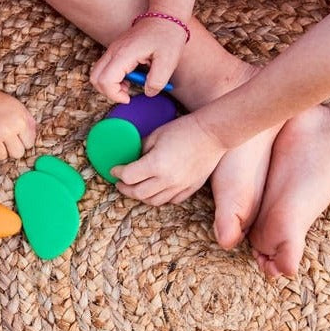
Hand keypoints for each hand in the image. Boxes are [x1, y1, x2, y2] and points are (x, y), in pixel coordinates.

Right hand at [0, 86, 36, 158]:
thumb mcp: (18, 107)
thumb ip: (29, 122)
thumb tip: (32, 139)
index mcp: (20, 122)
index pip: (29, 144)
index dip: (23, 141)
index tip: (16, 135)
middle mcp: (7, 132)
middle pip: (17, 154)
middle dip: (13, 148)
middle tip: (6, 140)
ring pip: (2, 157)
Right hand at [90, 16, 187, 103]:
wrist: (166, 15)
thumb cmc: (168, 36)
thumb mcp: (169, 61)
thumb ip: (157, 82)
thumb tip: (148, 92)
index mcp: (124, 54)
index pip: (105, 81)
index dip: (115, 95)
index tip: (129, 98)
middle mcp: (113, 50)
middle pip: (95, 78)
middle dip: (108, 92)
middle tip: (126, 94)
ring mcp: (112, 49)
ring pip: (97, 73)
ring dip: (109, 85)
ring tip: (128, 85)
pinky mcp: (115, 50)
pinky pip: (105, 68)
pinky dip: (112, 78)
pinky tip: (130, 77)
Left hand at [112, 112, 226, 205]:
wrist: (213, 133)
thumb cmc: (184, 129)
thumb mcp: (156, 134)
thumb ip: (140, 149)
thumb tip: (130, 158)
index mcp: (156, 164)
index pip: (128, 176)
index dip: (118, 172)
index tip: (115, 169)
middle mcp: (167, 180)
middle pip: (137, 193)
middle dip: (125, 188)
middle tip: (120, 182)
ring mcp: (180, 186)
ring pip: (153, 201)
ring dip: (141, 196)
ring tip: (136, 188)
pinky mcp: (191, 188)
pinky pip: (170, 201)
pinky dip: (159, 198)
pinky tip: (156, 190)